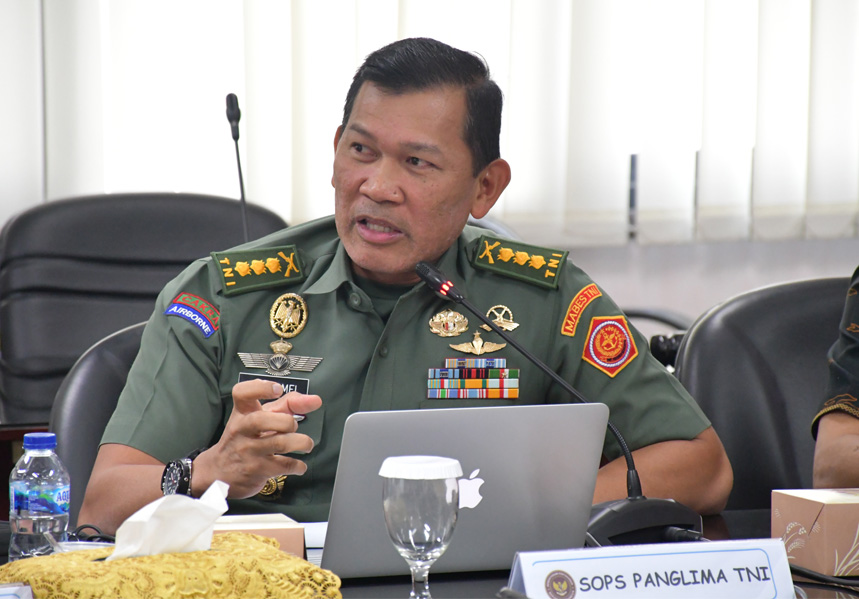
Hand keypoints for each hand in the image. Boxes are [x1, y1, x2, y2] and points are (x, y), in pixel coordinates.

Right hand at [191, 379, 322, 497]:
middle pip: (264, 419)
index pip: (242, 393)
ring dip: (301, 442)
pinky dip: (299, 465)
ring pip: (280, 442)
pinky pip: (284, 465)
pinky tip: (300, 464)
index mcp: (242, 413)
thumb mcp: (260, 418)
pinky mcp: (256, 470)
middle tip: (294, 427)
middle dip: (288, 422)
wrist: (219, 472)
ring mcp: (248, 451)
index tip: (277, 389)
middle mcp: (242, 429)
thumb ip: (287, 405)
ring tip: (306, 444)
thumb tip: (314, 400)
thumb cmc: (246, 439)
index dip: (261, 388)